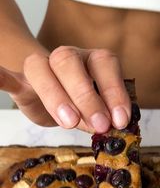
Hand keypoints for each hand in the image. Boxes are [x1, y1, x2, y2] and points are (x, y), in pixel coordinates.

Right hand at [0, 46, 130, 132]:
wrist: (49, 96)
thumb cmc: (79, 103)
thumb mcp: (92, 112)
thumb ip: (98, 117)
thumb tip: (109, 130)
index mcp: (91, 60)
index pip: (105, 63)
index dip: (115, 90)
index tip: (120, 119)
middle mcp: (68, 57)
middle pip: (71, 62)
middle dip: (87, 95)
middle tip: (99, 125)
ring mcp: (42, 66)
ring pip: (42, 67)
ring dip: (56, 95)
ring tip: (69, 123)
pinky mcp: (21, 81)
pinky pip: (8, 76)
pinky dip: (1, 76)